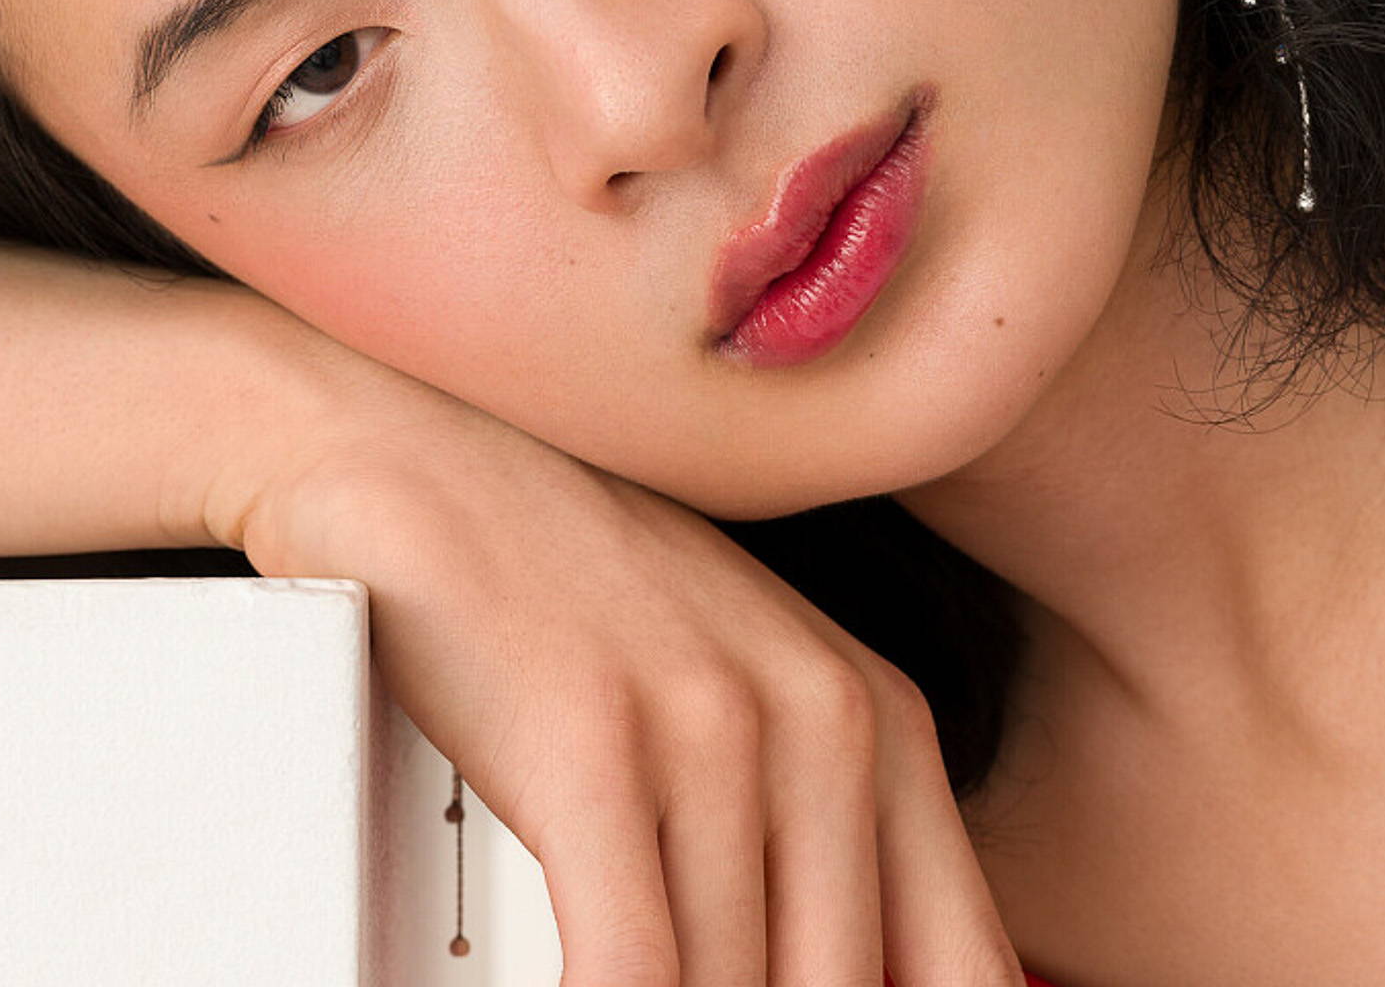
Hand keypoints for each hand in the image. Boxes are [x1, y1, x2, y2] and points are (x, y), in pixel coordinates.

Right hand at [223, 373, 1023, 986]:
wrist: (417, 450)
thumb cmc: (567, 587)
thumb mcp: (736, 699)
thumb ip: (814, 848)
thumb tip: (835, 971)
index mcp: (883, 720)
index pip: (968, 969)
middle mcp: (827, 718)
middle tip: (685, 976)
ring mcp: (713, 722)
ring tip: (621, 966)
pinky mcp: (595, 743)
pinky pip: (630, 975)